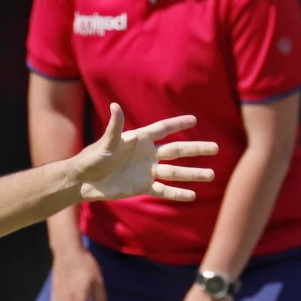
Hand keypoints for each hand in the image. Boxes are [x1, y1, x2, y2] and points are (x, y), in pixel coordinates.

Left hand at [70, 103, 217, 201]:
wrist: (84, 180)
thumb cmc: (92, 157)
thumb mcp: (105, 143)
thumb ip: (114, 127)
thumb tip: (115, 106)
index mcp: (139, 139)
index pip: (163, 129)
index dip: (178, 124)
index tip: (195, 120)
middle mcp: (147, 154)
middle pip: (177, 150)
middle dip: (196, 149)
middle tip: (215, 148)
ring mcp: (147, 171)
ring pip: (175, 172)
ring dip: (193, 174)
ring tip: (211, 175)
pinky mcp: (142, 187)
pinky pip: (163, 190)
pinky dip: (177, 193)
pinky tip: (192, 195)